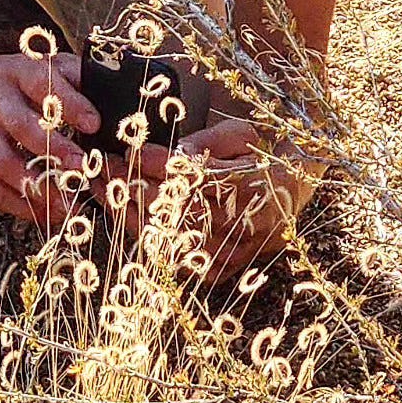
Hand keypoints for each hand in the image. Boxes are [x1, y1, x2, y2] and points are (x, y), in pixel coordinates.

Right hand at [0, 46, 99, 227]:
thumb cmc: (3, 79)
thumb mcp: (31, 65)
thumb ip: (70, 74)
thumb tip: (109, 88)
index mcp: (17, 75)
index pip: (44, 85)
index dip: (69, 103)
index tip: (94, 122)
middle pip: (23, 127)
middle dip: (54, 150)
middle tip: (82, 168)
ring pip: (7, 165)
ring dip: (38, 188)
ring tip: (69, 207)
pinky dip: (20, 206)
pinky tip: (45, 217)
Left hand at [115, 117, 314, 283]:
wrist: (300, 184)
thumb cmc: (266, 152)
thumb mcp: (240, 135)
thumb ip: (202, 145)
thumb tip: (162, 158)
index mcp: (251, 186)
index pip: (186, 177)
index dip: (150, 163)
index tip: (123, 149)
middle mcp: (242, 225)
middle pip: (171, 208)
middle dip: (129, 185)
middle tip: (101, 168)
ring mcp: (234, 251)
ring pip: (170, 239)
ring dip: (129, 214)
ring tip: (103, 191)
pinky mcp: (227, 267)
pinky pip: (179, 261)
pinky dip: (151, 239)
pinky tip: (128, 218)